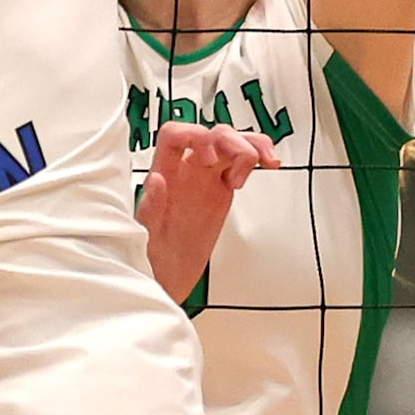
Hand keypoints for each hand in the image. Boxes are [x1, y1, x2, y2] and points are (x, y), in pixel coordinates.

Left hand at [137, 121, 280, 302]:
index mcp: (163, 176)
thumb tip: (156, 180)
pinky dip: (258, 157)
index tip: (209, 159)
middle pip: (210, 134)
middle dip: (231, 143)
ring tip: (264, 162)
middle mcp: (184, 171)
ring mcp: (205, 178)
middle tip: (238, 174)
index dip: (195, 136)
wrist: (164, 281)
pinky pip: (240, 162)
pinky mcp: (221, 189)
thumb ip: (150, 209)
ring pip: (230, 142)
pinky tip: (269, 164)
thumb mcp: (144, 239)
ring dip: (251, 145)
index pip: (175, 135)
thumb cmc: (150, 260)